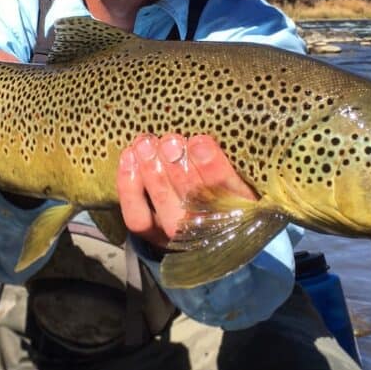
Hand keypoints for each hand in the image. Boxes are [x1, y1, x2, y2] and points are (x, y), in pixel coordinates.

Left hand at [117, 133, 257, 250]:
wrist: (206, 223)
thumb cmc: (224, 185)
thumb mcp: (237, 173)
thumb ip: (223, 157)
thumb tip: (199, 135)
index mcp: (240, 210)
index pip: (227, 192)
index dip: (212, 168)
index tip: (200, 142)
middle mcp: (210, 227)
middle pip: (192, 199)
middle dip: (178, 167)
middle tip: (169, 141)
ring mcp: (178, 233)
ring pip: (163, 204)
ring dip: (152, 171)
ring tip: (146, 144)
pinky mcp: (152, 234)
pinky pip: (137, 216)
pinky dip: (129, 186)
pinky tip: (129, 157)